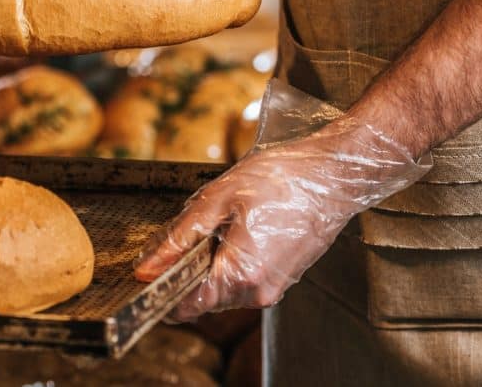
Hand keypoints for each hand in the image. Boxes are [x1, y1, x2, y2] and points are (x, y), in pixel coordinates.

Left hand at [135, 111, 427, 320]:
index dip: (161, 289)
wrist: (334, 175)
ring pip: (222, 287)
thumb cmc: (280, 180)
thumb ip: (180, 239)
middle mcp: (257, 292)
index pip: (185, 306)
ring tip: (223, 220)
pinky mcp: (282, 278)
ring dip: (210, 262)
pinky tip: (240, 226)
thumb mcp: (217, 200)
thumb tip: (147, 269)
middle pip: (202, 296)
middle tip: (192, 225)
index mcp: (240, 275)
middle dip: (186, 268)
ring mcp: (273, 288)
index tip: (148, 268)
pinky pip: (243, 279)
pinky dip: (231, 259)